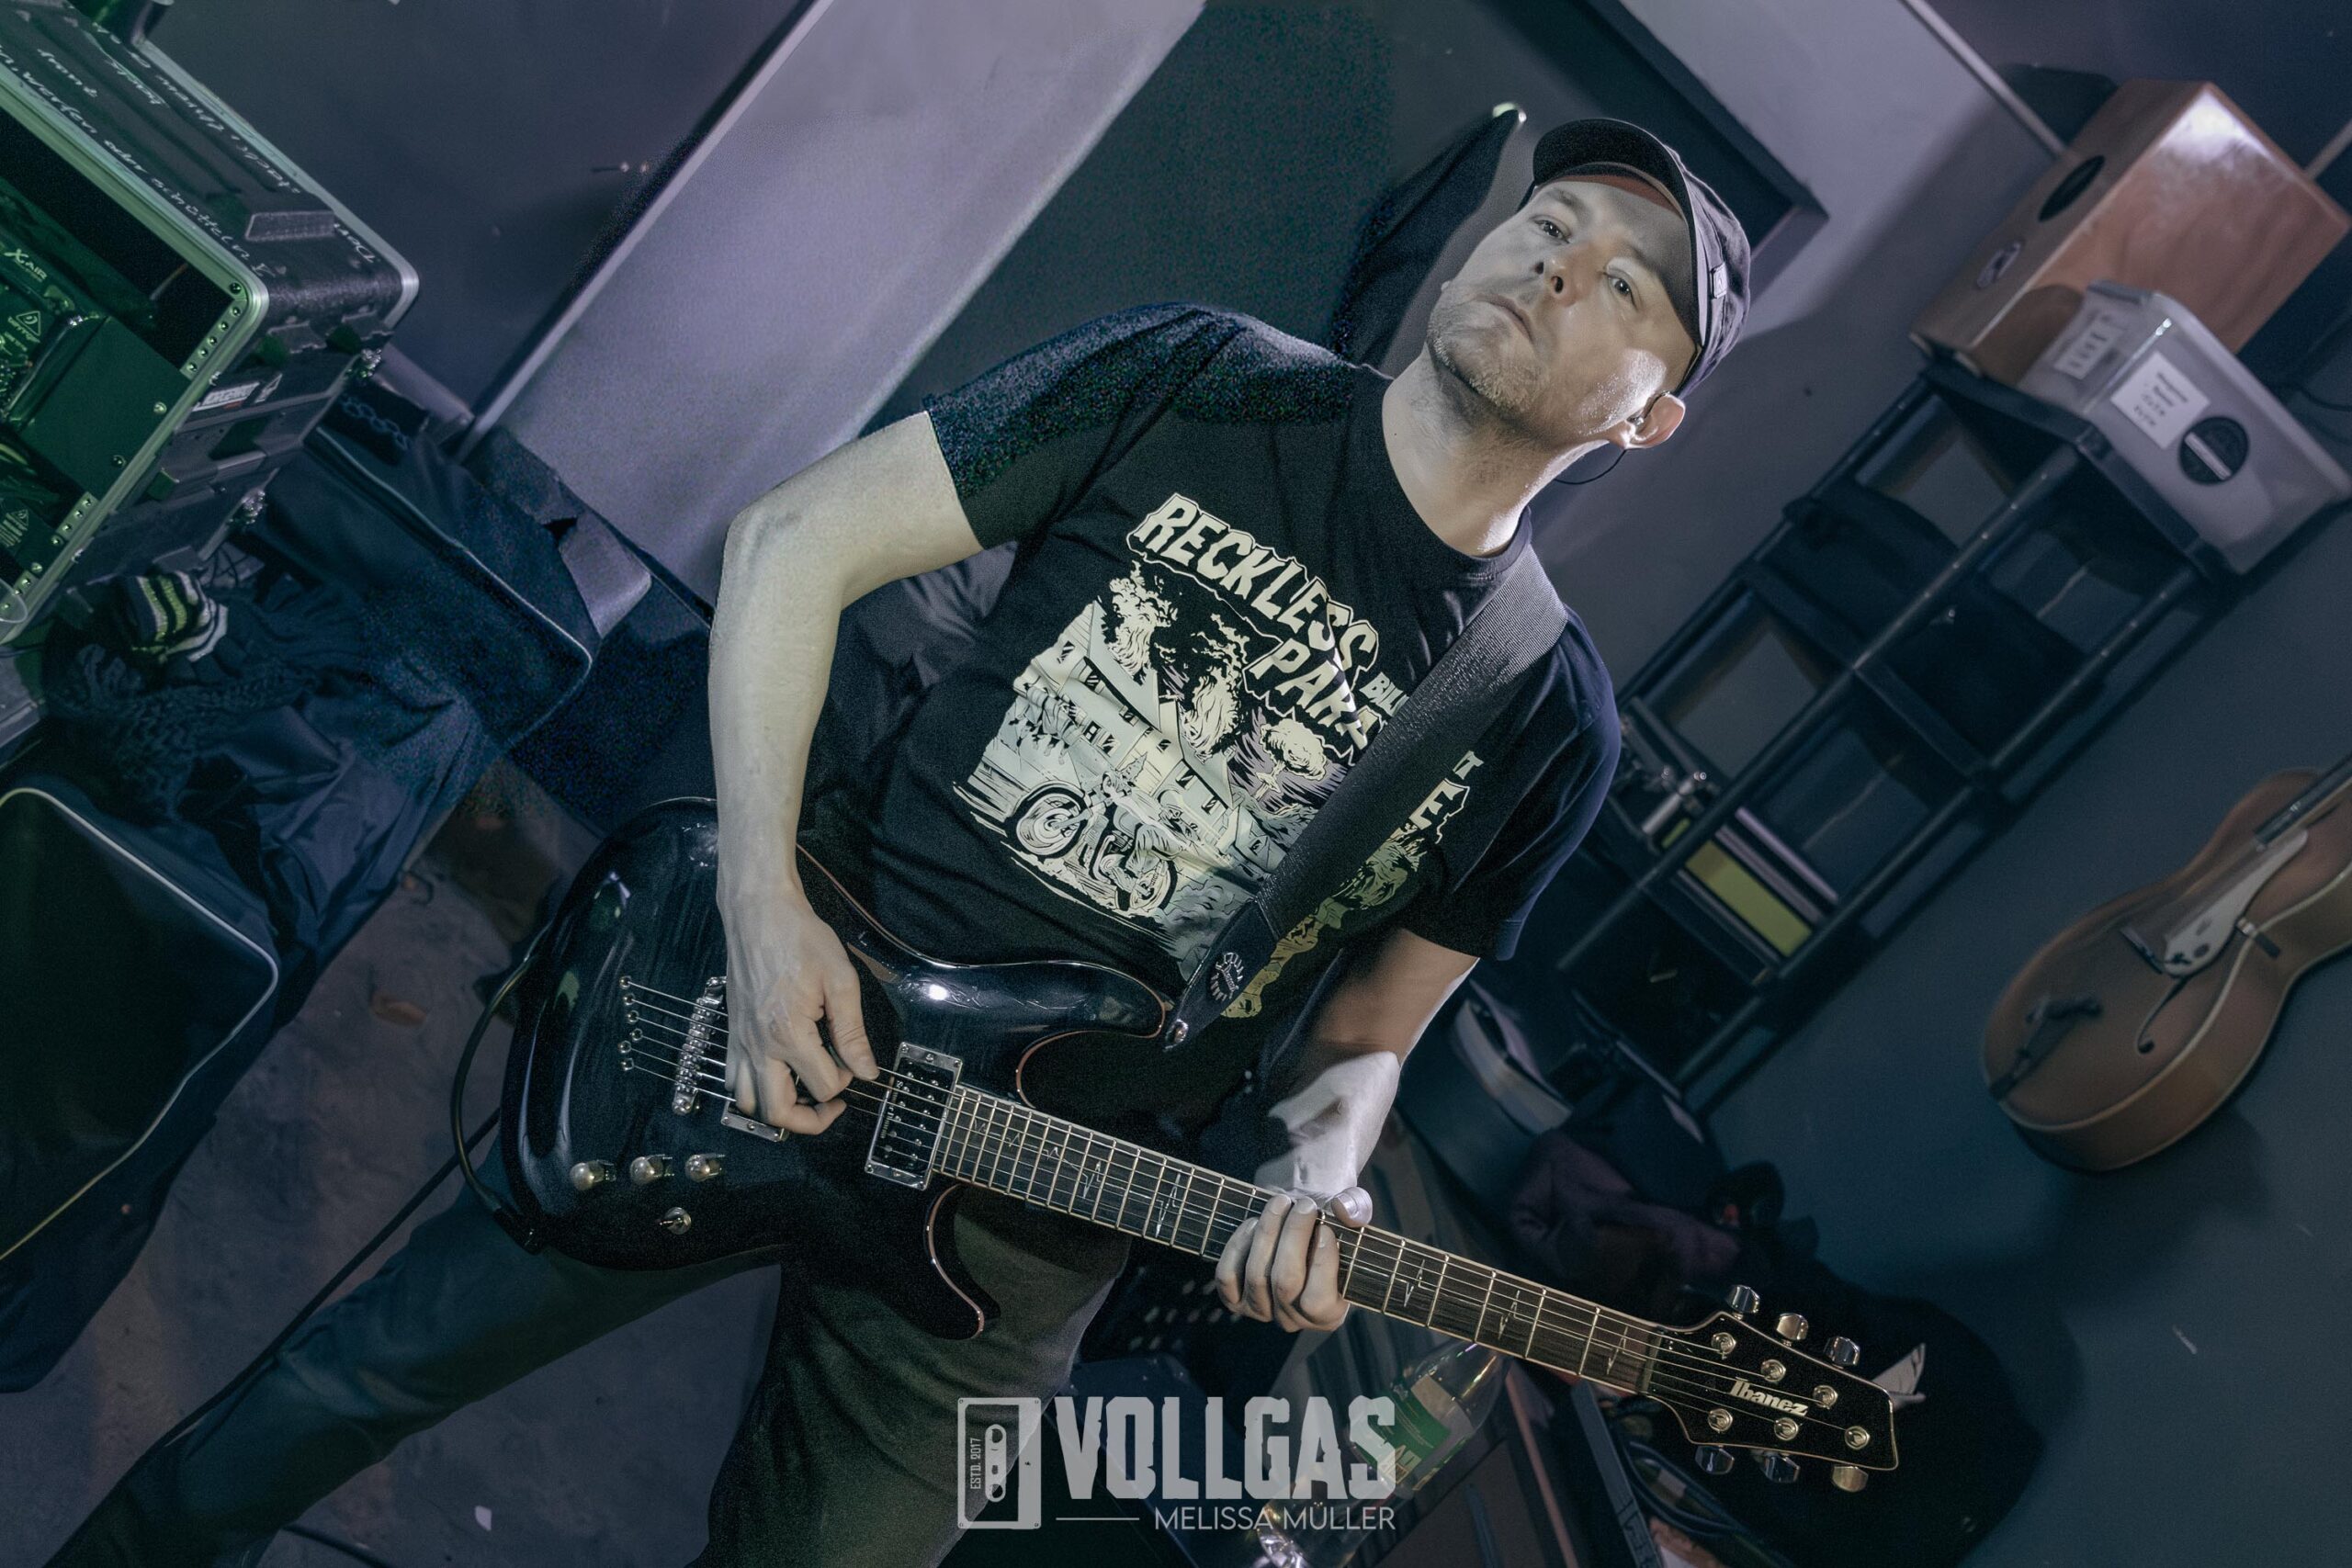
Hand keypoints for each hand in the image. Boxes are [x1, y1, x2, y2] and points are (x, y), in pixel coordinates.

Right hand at [715, 870, 876, 1133]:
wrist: (758, 912)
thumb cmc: (801, 939)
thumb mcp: (840, 980)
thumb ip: (852, 1032)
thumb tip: (867, 1072)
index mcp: (788, 1034)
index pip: (823, 1085)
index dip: (847, 1082)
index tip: (853, 1059)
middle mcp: (758, 1045)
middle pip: (778, 1112)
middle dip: (811, 1120)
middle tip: (832, 1104)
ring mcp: (740, 1041)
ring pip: (748, 1102)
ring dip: (777, 1108)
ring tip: (803, 1092)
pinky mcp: (730, 1032)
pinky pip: (732, 1079)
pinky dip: (752, 1089)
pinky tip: (776, 1074)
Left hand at [1215, 1187, 1371, 1331]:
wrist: (1298, 1227)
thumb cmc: (1328, 1225)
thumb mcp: (1351, 1215)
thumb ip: (1357, 1209)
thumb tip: (1344, 1209)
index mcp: (1328, 1314)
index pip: (1318, 1300)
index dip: (1321, 1262)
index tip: (1326, 1227)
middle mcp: (1292, 1320)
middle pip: (1285, 1283)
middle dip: (1293, 1236)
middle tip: (1304, 1204)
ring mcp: (1261, 1311)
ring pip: (1257, 1276)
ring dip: (1267, 1232)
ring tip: (1280, 1203)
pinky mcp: (1235, 1299)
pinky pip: (1228, 1277)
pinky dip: (1238, 1247)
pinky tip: (1253, 1223)